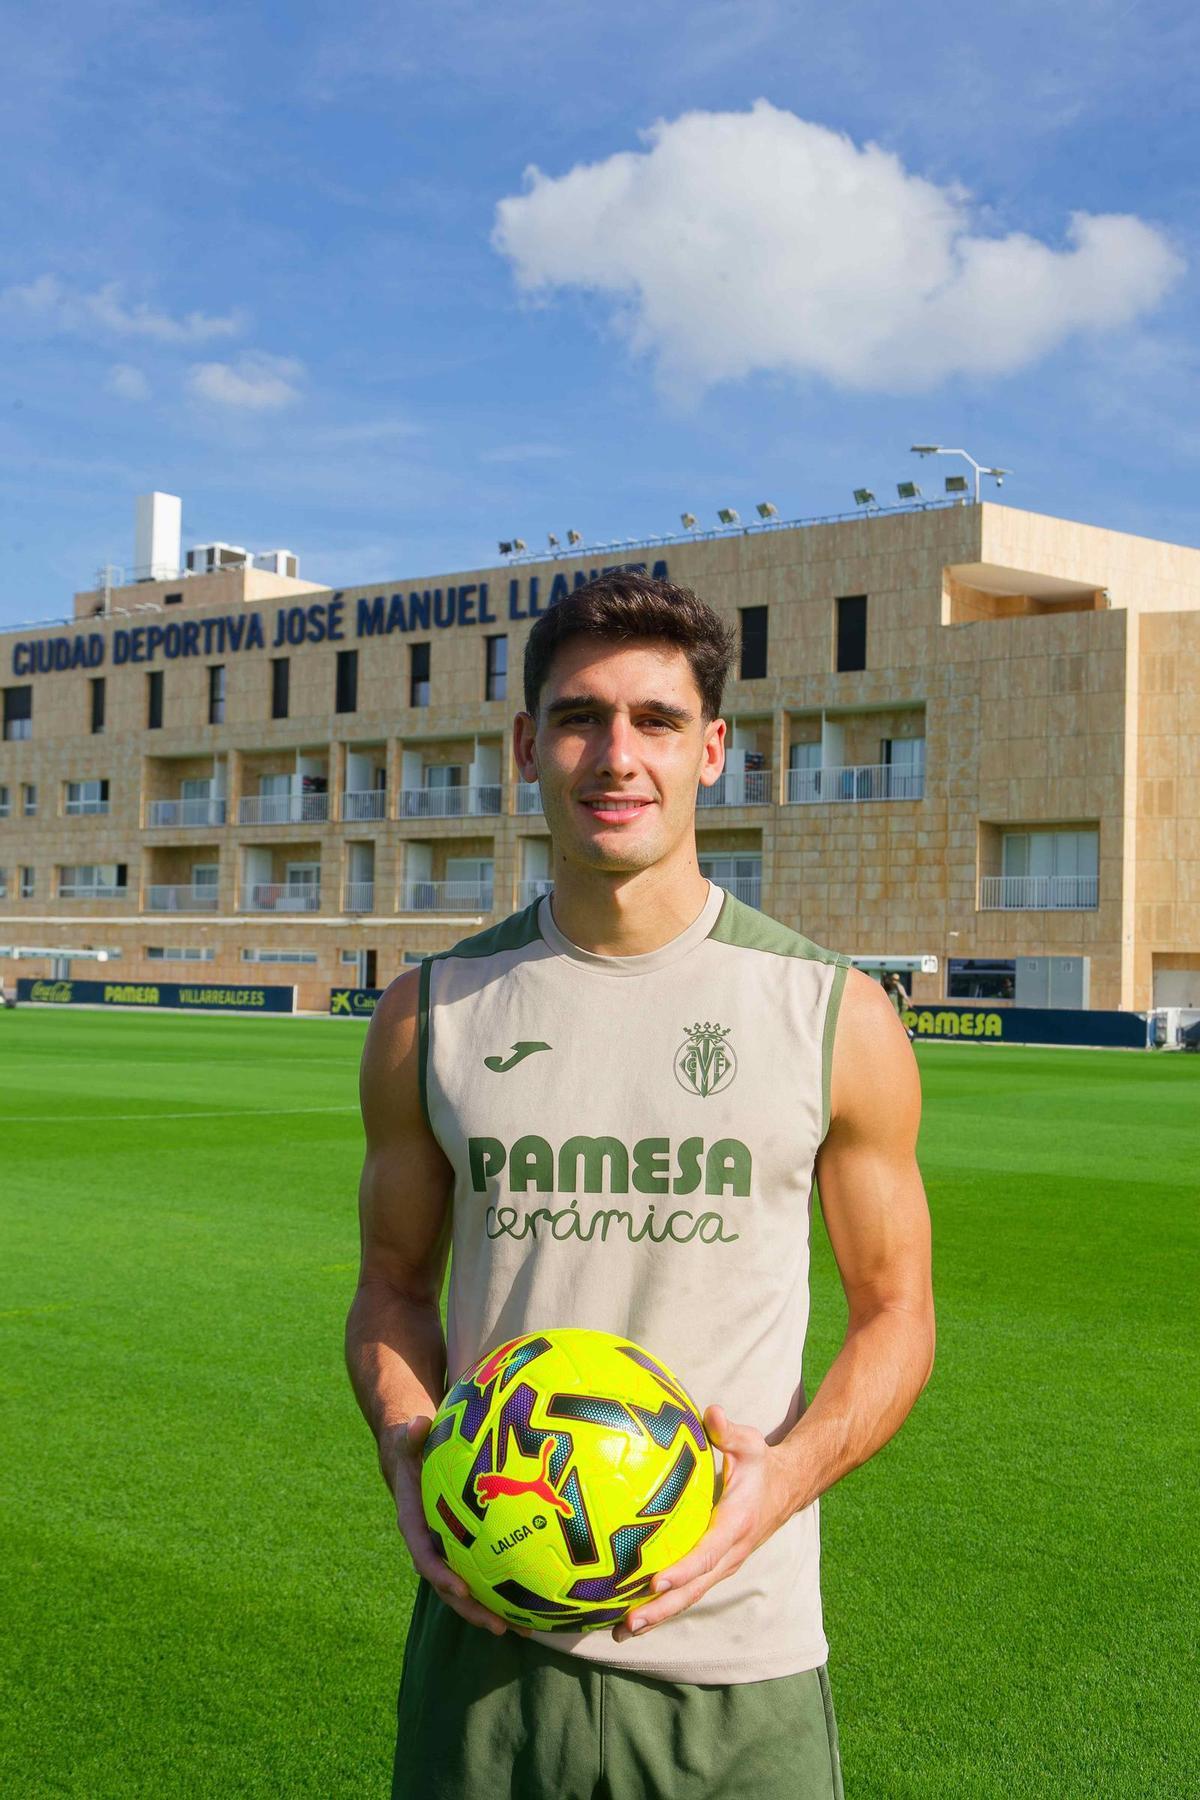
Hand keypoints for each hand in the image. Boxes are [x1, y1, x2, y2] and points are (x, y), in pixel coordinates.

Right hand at [380, 1415, 509, 1636]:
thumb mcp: (408, 1441)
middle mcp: (431, 1546)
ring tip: (523, 1630)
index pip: (425, 1557)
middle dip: (472, 1609)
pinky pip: (480, 1574)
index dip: (441, 1576)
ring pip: (466, 1589)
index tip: (461, 1589)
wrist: (409, 1459)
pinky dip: (500, 1591)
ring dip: (490, 1610)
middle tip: (499, 1626)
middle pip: (449, 1587)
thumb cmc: (412, 1450)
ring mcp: (447, 1551)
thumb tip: (417, 1423)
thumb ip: (412, 1435)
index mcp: (415, 1526)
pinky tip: (531, 1603)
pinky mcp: (463, 1549)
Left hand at [612, 1404, 793, 1643]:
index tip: (655, 1582)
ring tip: (622, 1631)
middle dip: (662, 1608)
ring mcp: (724, 1564)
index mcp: (735, 1524)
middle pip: (695, 1588)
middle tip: (629, 1623)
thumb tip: (711, 1412)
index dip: (683, 1570)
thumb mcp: (750, 1443)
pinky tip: (633, 1614)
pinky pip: (690, 1589)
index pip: (707, 1552)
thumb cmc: (761, 1463)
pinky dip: (665, 1605)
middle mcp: (730, 1552)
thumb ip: (729, 1431)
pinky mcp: (717, 1566)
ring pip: (691, 1596)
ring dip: (659, 1615)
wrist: (788, 1489)